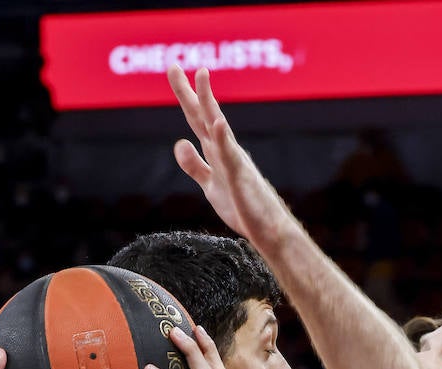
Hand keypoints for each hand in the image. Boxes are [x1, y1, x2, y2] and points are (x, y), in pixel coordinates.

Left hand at [167, 65, 289, 252]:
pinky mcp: (240, 178)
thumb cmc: (243, 208)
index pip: (197, 119)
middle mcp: (225, 150)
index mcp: (217, 153)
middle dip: (188, 91)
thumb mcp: (210, 186)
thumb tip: (179, 142)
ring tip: (201, 75)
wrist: (268, 231)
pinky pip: (230, 156)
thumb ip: (195, 166)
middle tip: (172, 64)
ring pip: (217, 127)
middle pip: (202, 116)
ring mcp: (234, 162)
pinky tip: (216, 122)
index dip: (186, 95)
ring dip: (208, 102)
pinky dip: (223, 138)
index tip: (176, 70)